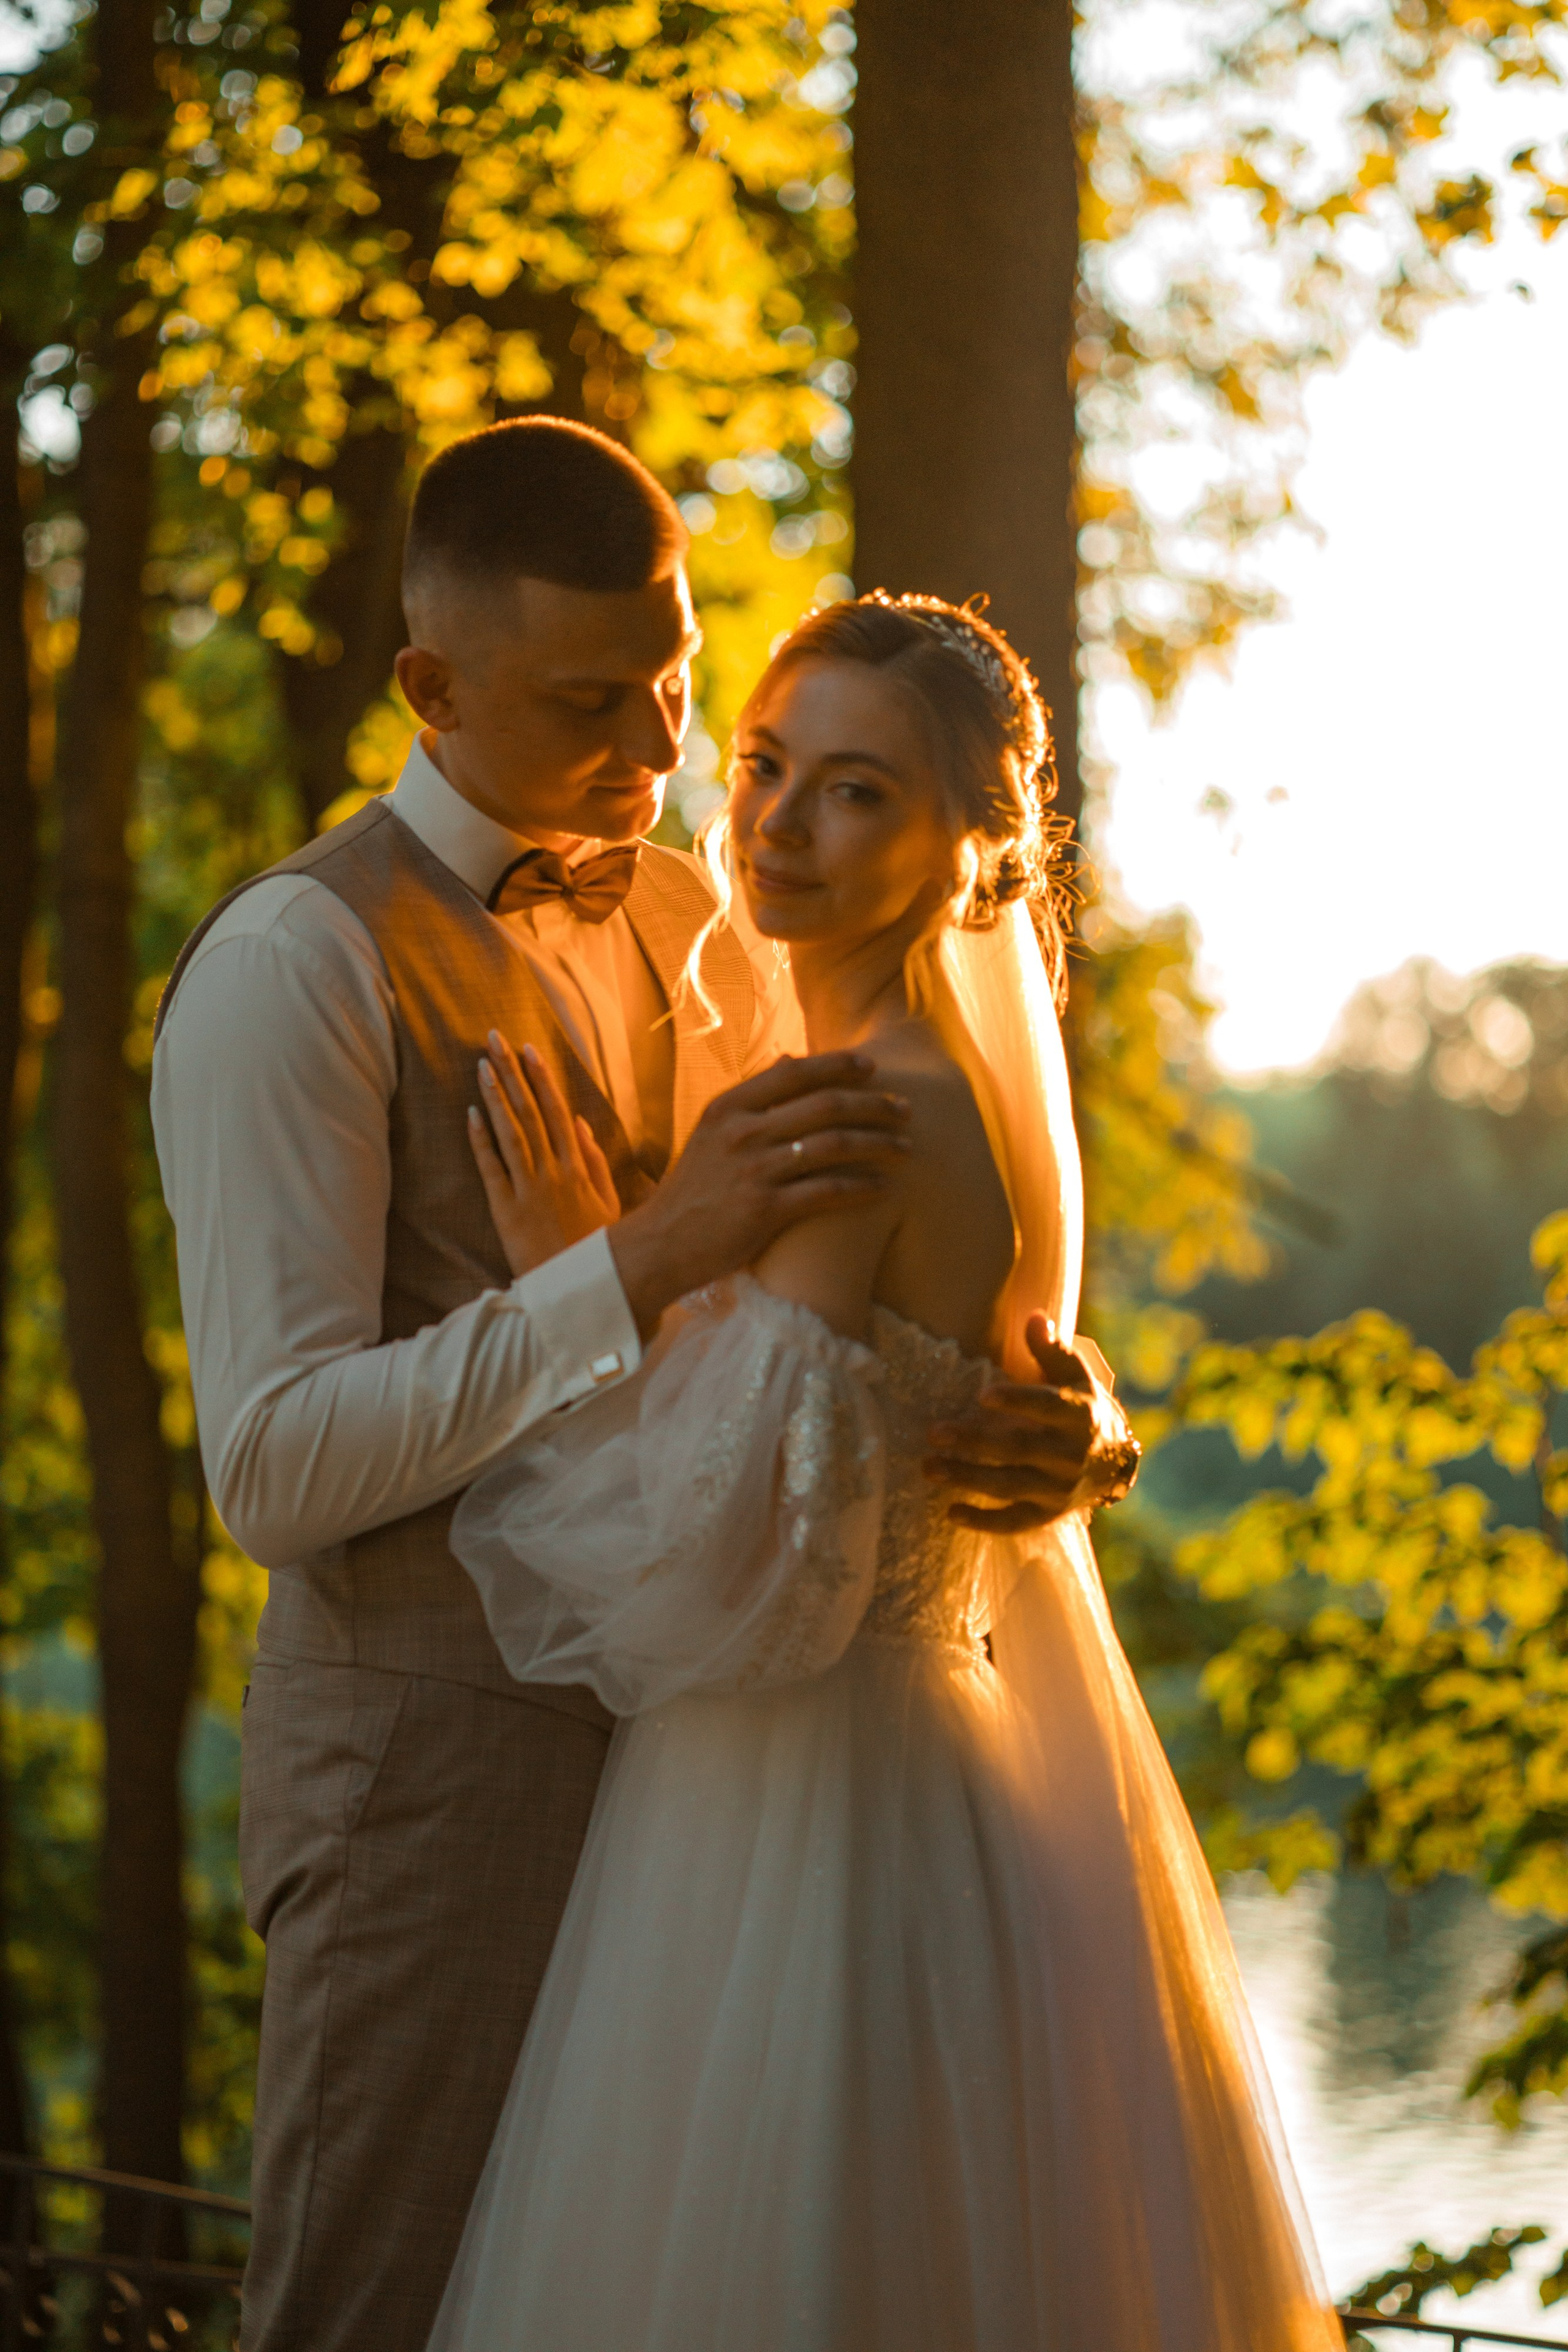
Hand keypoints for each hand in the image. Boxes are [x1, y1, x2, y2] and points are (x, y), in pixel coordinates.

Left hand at [468, 1029, 621, 1278]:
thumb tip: (578, 1123)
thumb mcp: (608, 1202)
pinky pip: (493, 1170)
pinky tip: (471, 1114)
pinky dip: (481, 1141)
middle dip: (513, 1073)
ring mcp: (530, 1190)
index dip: (542, 1078)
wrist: (583, 1290)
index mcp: (578, 1167)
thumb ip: (596, 1161)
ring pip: (512, 1133)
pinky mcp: (508, 1212)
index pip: (556, 1111)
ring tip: (482, 1065)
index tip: (530, 1049)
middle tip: (495, 1039)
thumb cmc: (595, 1247)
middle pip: (531, 1112)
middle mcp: (554, 1172)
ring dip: (496, 1096)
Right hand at [608, 1052, 911, 1337]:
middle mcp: (742, 1133)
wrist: (659, 1245)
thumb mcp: (711, 1134)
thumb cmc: (693, 1191)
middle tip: (905, 1108)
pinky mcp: (765, 1210)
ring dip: (878, 1143)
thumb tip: (790, 1058)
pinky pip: (828, 1191)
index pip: (794, 1073)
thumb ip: (752, 1098)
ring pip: (834, 1145)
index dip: (838, 1065)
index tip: (872, 1066)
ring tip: (906, 1147)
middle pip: (824, 1105)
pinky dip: (862, 1187)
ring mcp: (754, 1170)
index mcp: (728, 1108)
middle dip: (873, 1103)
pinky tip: (885, 1187)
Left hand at [923, 1312, 1140, 1533]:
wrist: (1115, 1463)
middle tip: (934, 1432)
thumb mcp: (1077, 1376)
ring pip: (1010, 1486)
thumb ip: (1051, 1350)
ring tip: (928, 1467)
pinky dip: (983, 1521)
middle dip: (975, 1443)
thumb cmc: (1083, 1408)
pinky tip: (950, 1512)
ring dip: (967, 1478)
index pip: (1046, 1407)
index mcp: (1079, 1416)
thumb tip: (1034, 1317)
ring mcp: (1058, 1489)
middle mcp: (1071, 1456)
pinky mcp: (1047, 1515)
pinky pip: (1014, 1522)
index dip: (1017, 1402)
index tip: (982, 1395)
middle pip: (1019, 1450)